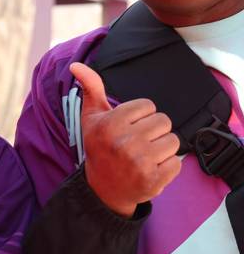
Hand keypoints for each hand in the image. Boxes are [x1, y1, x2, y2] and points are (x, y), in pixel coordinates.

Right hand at [71, 62, 180, 217]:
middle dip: (153, 131)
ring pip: (173, 141)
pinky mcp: (153, 180)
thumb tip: (76, 65)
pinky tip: (149, 169)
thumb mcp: (92, 117)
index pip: (148, 105)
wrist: (102, 188)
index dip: (140, 116)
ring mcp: (140, 162)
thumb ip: (91, 88)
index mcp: (111, 124)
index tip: (127, 128)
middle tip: (136, 143)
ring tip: (144, 156)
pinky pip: (177, 163)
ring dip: (162, 148)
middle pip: (163, 121)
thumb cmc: (99, 147)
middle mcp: (125, 142)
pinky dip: (167, 167)